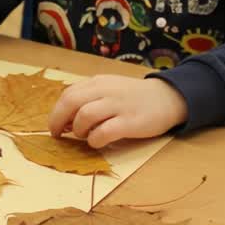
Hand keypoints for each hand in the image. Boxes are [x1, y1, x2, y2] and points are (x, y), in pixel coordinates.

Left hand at [48, 76, 187, 148]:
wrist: (168, 97)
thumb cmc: (134, 97)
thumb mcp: (109, 88)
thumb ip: (89, 98)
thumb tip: (65, 119)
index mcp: (98, 82)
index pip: (67, 94)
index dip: (56, 112)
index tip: (56, 126)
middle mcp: (106, 90)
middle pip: (70, 102)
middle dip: (58, 121)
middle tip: (58, 135)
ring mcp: (118, 106)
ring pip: (84, 116)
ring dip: (78, 130)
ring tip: (85, 136)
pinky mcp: (130, 122)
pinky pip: (103, 132)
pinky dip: (95, 140)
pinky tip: (98, 142)